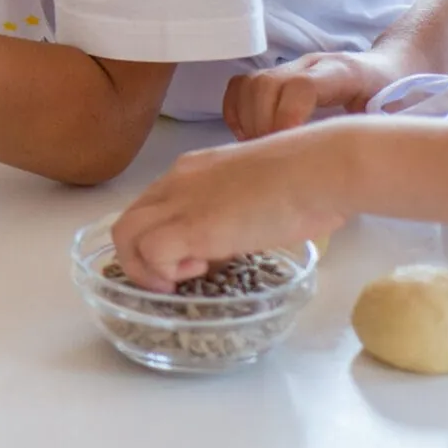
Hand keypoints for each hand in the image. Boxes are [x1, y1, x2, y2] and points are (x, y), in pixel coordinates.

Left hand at [110, 123, 355, 291]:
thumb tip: (244, 230)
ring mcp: (181, 202)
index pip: (152, 205)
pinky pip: (150, 252)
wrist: (322, 169)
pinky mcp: (192, 227)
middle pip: (129, 220)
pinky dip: (164, 270)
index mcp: (193, 170)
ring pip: (124, 234)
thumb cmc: (309, 177)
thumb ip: (238, 206)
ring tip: (183, 278)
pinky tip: (198, 271)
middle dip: (143, 256)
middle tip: (178, 275)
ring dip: (146, 267)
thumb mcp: (259, 189)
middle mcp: (177, 181)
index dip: (163, 234)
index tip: (192, 255)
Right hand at [223, 50, 401, 140]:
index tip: (286, 146)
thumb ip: (369, 138)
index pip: (302, 86)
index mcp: (344, 73)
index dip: (286, 116)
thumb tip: (343, 173)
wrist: (393, 67)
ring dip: (247, 120)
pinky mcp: (277, 74)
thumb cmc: (396, 99)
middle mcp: (311, 64)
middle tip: (271, 156)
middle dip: (261, 124)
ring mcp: (291, 67)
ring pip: (250, 83)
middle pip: (267, 84)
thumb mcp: (393, 119)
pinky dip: (237, 111)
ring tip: (260, 149)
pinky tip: (249, 135)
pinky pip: (241, 85)